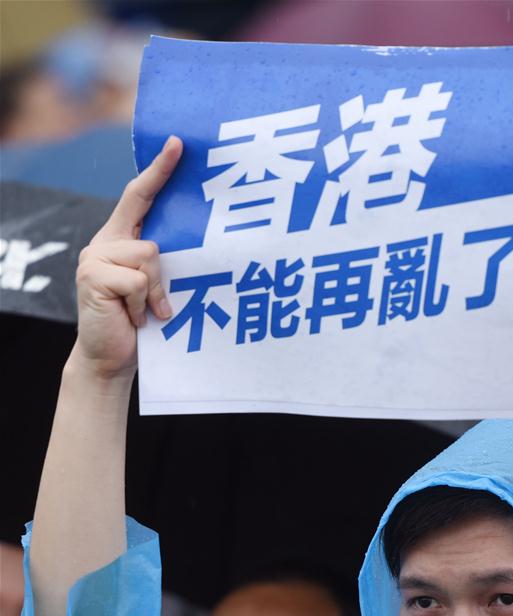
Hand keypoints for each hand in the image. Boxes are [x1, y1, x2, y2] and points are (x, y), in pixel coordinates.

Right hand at [72, 135, 182, 380]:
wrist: (110, 357)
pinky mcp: (94, 275)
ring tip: (145, 313)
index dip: (159, 170)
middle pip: (152, 240)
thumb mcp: (155, 287)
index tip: (178, 144)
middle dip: (162, 277)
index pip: (139, 195)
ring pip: (148, 257)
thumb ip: (162, 263)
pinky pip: (137, 280)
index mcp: (120, 239)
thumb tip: (201, 248)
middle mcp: (105, 242)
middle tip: (157, 306)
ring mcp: (95, 257)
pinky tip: (135, 318)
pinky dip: (143, 303)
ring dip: (154, 292)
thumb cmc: (141, 323)